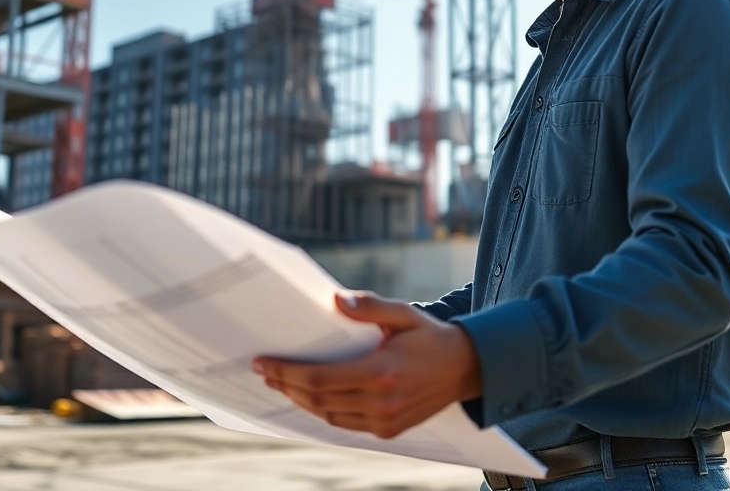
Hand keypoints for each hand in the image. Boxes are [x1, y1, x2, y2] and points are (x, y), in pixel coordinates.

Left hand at [252, 292, 481, 438]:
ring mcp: (385, 420)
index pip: (318, 377)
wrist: (467, 368)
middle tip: (264, 371)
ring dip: (300, 399)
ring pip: (327, 415)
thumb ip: (371, 306)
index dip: (285, 372)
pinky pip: (344, 424)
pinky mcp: (389, 429)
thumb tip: (337, 298)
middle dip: (285, 384)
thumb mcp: (405, 314)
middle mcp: (381, 401)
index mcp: (382, 372)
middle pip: (317, 398)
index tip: (262, 362)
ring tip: (281, 382)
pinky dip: (322, 411)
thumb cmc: (431, 336)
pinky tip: (310, 396)